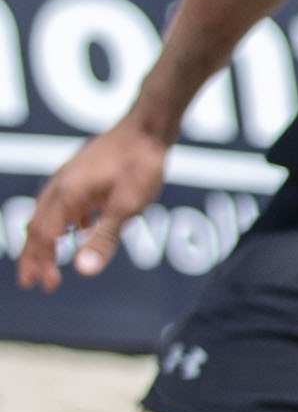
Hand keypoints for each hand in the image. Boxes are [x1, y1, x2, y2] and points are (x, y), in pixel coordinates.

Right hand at [15, 122, 170, 289]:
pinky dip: (64, 221)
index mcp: (66, 195)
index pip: (44, 237)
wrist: (150, 126)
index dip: (41, 263)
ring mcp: (70, 177)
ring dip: (46, 239)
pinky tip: (79, 228)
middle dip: (34, 255)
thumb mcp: (128, 206)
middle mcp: (60, 186)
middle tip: (33, 280)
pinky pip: (64, 201)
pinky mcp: (83, 172)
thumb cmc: (141, 164)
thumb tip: (83, 270)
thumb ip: (105, 238)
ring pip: (48, 213)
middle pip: (38, 226)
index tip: (43, 286)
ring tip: (49, 259)